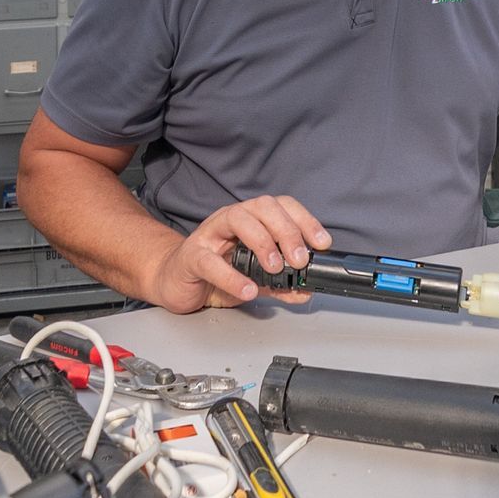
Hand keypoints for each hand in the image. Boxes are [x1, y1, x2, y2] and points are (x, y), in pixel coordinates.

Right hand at [149, 195, 332, 313]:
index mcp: (251, 220)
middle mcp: (232, 219)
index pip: (282, 206)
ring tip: (275, 268)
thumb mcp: (255, 278)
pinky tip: (247, 289)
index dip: (305, 220)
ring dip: (262, 241)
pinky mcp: (191, 256)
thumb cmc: (214, 272)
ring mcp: (209, 234)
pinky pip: (210, 260)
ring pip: (237, 218)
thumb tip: (306, 291)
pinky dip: (231, 275)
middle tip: (299, 259)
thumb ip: (281, 284)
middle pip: (263, 207)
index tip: (322, 243)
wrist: (176, 281)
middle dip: (287, 230)